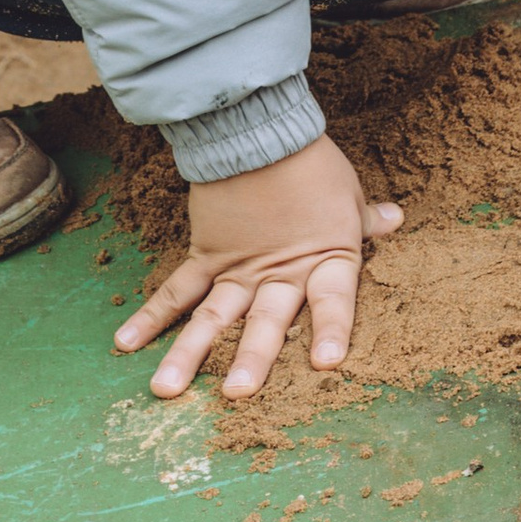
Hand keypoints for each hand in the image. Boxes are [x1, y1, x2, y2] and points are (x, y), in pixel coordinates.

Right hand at [114, 136, 401, 402]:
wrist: (255, 126)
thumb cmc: (308, 161)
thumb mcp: (346, 192)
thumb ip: (366, 219)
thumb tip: (395, 219)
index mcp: (323, 258)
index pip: (332, 300)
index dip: (330, 329)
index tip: (326, 363)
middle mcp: (278, 271)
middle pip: (265, 320)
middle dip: (250, 358)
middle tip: (237, 394)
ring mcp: (237, 267)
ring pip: (212, 316)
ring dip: (189, 353)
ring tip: (166, 391)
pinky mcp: (206, 254)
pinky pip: (176, 289)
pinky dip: (150, 316)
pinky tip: (125, 343)